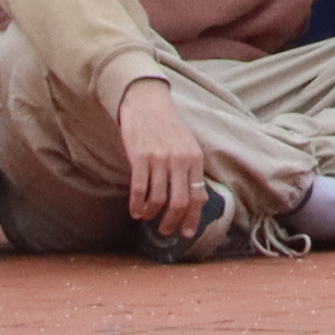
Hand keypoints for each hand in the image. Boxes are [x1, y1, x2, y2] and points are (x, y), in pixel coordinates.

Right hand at [116, 79, 209, 240]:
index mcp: (195, 158)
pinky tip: (135, 210)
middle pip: (179, 202)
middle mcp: (180, 160)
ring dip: (151, 214)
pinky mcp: (140, 156)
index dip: (192, 218)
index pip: (199, 196)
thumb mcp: (187, 145)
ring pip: (158, 199)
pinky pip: (139, 189)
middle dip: (172, 222)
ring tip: (146, 217)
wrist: (148, 102)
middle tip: (165, 230)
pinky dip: (137, 205)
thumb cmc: (168, 126)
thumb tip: (193, 199)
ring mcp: (160, 159)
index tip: (186, 233)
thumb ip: (190, 169)